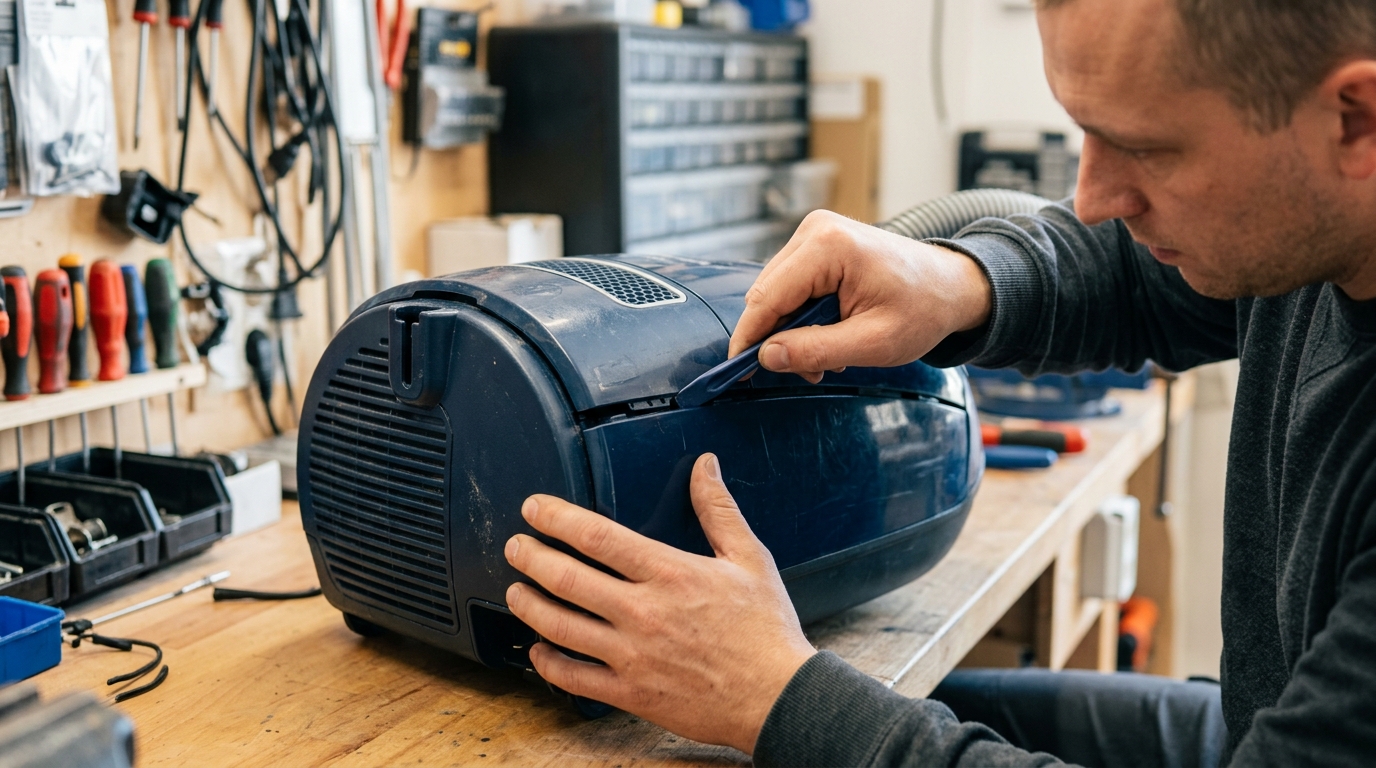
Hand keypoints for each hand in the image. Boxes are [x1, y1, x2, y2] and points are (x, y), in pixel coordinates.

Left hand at [503, 453, 816, 754]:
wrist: (779, 698)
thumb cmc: (766, 630)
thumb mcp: (750, 558)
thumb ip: (718, 509)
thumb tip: (705, 466)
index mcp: (670, 574)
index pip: (597, 537)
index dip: (556, 518)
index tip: (534, 509)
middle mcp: (644, 613)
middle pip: (566, 578)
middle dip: (530, 556)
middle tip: (515, 546)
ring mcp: (633, 656)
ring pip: (560, 626)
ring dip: (528, 604)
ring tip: (515, 590)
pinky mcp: (631, 693)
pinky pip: (574, 678)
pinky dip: (547, 662)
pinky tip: (539, 648)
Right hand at [730, 210, 993, 382]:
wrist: (952, 285)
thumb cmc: (923, 309)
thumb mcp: (873, 342)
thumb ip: (816, 350)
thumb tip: (767, 357)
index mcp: (829, 246)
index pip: (768, 297)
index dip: (749, 337)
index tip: (737, 370)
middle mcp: (814, 230)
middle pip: (767, 295)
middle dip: (778, 339)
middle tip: (808, 371)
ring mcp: (814, 234)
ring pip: (775, 294)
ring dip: (791, 332)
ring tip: (827, 357)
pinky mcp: (816, 245)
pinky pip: (790, 287)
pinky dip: (801, 318)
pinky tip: (828, 335)